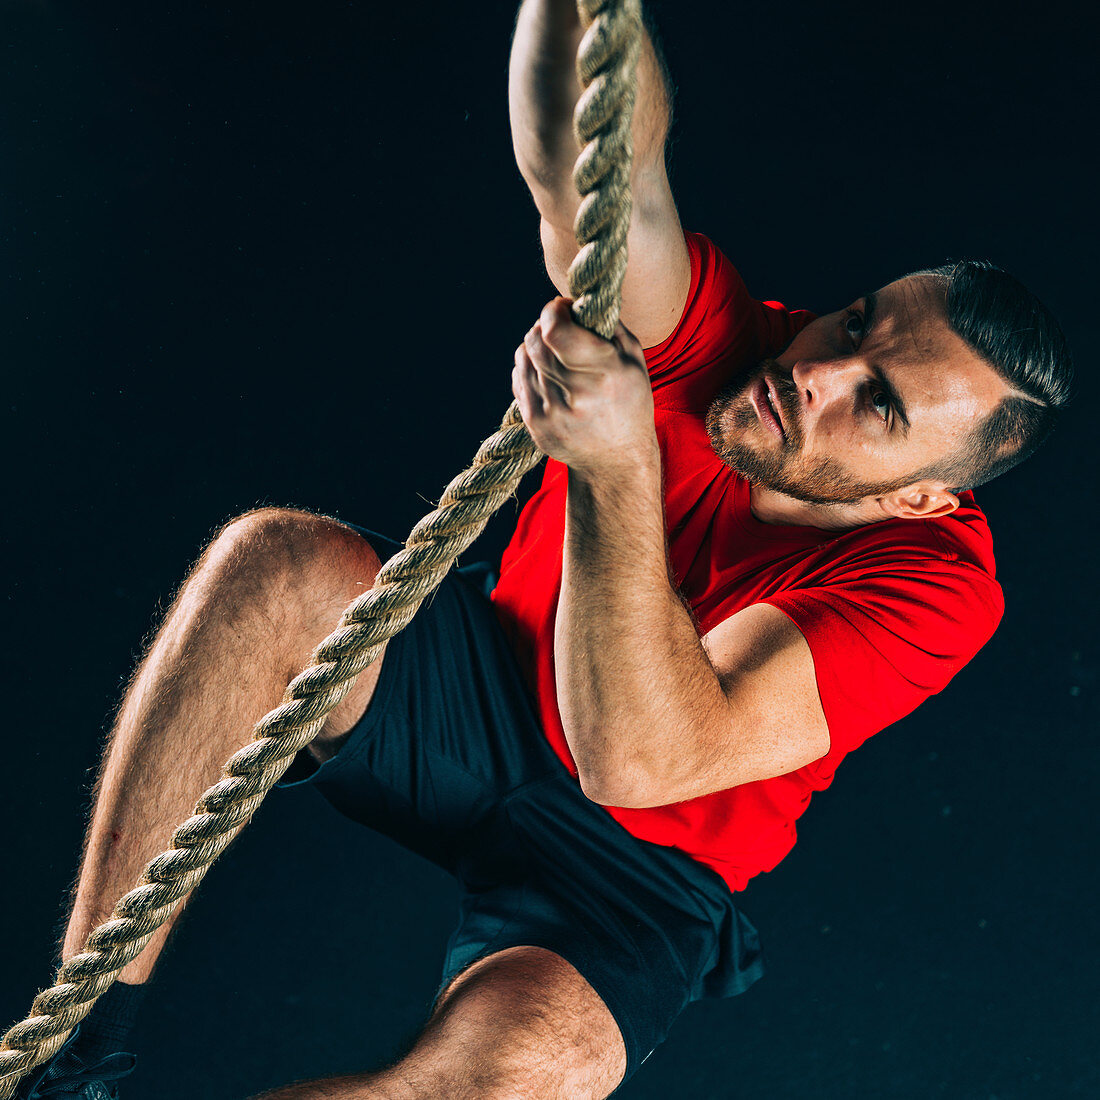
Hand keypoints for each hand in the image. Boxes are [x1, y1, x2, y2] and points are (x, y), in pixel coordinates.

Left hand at [511, 297, 657, 475]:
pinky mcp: (535, 425)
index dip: (553, 312)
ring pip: (524, 357)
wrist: (616, 461)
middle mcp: (577, 397)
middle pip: (536, 341)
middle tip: (558, 326)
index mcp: (607, 375)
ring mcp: (552, 414)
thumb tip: (575, 298)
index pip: (557, 333)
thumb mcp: (634, 360)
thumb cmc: (629, 403)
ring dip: (536, 346)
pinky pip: (519, 379)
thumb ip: (607, 324)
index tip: (562, 309)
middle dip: (544, 324)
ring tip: (556, 352)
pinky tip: (549, 373)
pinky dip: (529, 367)